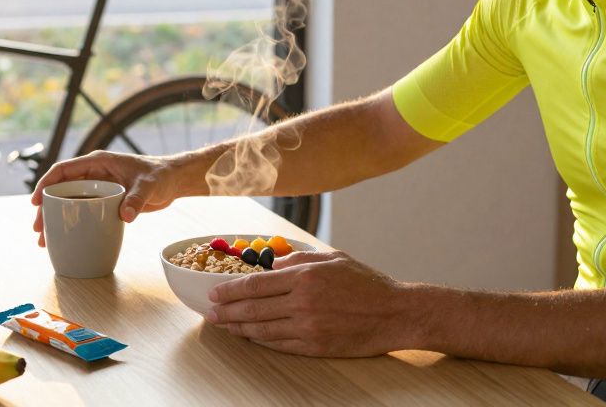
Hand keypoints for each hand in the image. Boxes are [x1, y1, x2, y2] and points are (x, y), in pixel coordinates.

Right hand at [30, 150, 181, 245]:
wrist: (173, 181)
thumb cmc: (161, 175)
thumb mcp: (149, 186)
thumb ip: (136, 199)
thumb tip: (125, 216)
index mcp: (98, 163)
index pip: (63, 170)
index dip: (46, 184)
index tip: (36, 201)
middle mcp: (93, 174)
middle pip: (61, 190)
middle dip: (45, 209)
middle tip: (38, 229)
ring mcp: (98, 188)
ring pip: (68, 203)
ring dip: (55, 219)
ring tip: (44, 240)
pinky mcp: (104, 201)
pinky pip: (82, 211)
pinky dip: (71, 224)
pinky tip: (64, 239)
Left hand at [206, 250, 412, 356]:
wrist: (395, 313)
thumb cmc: (367, 283)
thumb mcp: (333, 258)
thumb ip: (299, 258)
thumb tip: (271, 262)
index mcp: (306, 276)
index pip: (256, 284)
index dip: (230, 290)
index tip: (214, 292)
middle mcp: (303, 302)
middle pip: (252, 309)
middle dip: (226, 311)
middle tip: (210, 312)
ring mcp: (308, 327)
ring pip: (262, 330)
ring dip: (239, 328)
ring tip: (224, 325)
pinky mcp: (315, 346)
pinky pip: (279, 345)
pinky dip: (261, 341)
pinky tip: (251, 336)